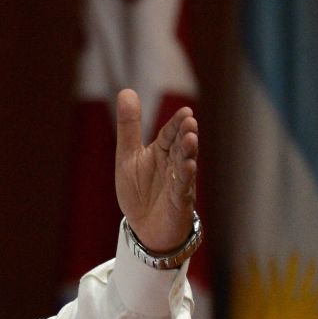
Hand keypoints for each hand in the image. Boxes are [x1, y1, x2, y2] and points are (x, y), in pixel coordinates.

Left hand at [115, 89, 198, 252]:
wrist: (144, 228)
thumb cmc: (139, 191)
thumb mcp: (128, 157)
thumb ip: (129, 127)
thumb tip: (126, 91)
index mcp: (161, 152)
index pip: (170, 134)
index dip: (176, 124)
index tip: (185, 112)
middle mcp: (173, 165)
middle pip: (180, 146)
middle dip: (185, 134)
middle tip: (189, 120)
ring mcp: (178, 183)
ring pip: (185, 164)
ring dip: (188, 152)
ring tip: (191, 138)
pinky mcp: (178, 202)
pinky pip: (182, 188)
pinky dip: (184, 178)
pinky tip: (188, 166)